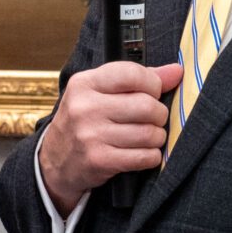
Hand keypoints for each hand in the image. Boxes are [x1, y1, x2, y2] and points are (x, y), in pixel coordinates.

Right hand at [38, 61, 181, 208]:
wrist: (55, 161)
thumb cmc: (85, 121)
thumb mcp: (99, 93)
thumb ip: (137, 79)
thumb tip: (176, 71)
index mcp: (84, 83)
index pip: (131, 74)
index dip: (153, 83)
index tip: (153, 92)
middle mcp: (85, 107)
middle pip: (146, 106)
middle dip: (159, 114)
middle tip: (154, 118)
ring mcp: (90, 135)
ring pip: (148, 133)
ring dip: (157, 137)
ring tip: (148, 136)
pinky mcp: (99, 160)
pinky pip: (144, 157)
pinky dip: (151, 156)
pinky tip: (142, 152)